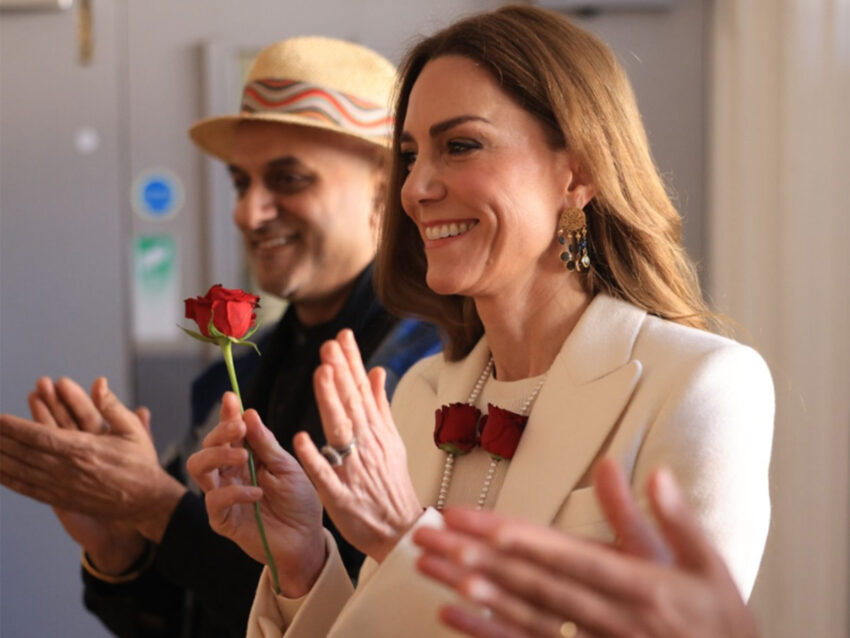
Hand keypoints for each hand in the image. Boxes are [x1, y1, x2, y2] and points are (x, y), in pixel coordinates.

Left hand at [0, 377, 185, 550]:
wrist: (146, 501)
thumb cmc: (141, 464)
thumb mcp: (134, 430)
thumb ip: (113, 407)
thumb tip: (100, 383)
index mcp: (84, 448)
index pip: (39, 435)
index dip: (14, 427)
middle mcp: (68, 469)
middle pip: (24, 453)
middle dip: (1, 440)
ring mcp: (62, 487)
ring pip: (21, 471)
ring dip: (0, 459)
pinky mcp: (62, 500)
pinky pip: (28, 489)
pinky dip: (8, 480)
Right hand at [186, 392, 324, 597]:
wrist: (307, 539)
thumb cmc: (300, 502)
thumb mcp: (288, 467)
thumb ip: (266, 444)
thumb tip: (249, 413)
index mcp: (247, 457)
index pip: (230, 432)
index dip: (227, 414)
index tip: (230, 398)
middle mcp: (231, 473)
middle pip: (207, 446)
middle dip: (220, 431)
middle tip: (239, 427)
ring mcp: (224, 495)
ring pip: (198, 467)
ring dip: (218, 455)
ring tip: (243, 456)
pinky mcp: (223, 519)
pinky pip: (214, 500)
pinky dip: (235, 492)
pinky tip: (257, 492)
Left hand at [293, 329, 421, 562]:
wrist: (400, 531)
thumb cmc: (392, 486)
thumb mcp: (392, 442)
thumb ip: (381, 406)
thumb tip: (378, 371)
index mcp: (377, 432)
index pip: (363, 390)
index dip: (352, 363)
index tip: (342, 335)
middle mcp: (367, 445)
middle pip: (352, 404)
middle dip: (341, 373)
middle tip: (330, 345)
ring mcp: (355, 469)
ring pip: (341, 431)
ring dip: (331, 403)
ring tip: (321, 375)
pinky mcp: (342, 496)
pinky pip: (326, 474)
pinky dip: (315, 457)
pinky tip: (302, 438)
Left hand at [413, 459, 760, 637]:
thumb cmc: (720, 625)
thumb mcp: (709, 567)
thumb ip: (673, 520)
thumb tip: (650, 472)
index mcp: (638, 585)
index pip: (563, 555)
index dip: (515, 537)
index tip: (473, 520)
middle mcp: (607, 616)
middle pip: (529, 581)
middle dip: (475, 556)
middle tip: (429, 535)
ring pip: (520, 615)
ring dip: (471, 591)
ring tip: (431, 568)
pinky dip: (486, 635)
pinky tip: (451, 617)